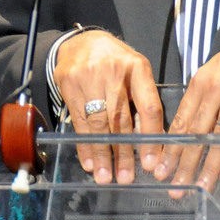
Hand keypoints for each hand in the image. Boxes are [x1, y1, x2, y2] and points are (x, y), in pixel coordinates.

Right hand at [55, 30, 164, 182]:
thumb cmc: (115, 62)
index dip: (150, 137)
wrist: (80, 42)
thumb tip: (150, 142)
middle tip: (126, 177)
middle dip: (123, 152)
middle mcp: (113, 73)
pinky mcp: (69, 86)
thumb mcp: (135, 72)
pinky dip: (84, 145)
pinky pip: (78, 122)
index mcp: (138, 68)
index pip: (148, 106)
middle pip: (120, 119)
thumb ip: (143, 100)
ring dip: (102, 154)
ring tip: (106, 177)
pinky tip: (89, 163)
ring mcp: (88, 79)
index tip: (150, 162)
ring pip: (97, 124)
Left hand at [154, 17, 219, 191]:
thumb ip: (204, 94)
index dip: (171, 147)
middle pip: (195, 132)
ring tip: (200, 186)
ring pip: (218, 137)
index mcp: (200, 81)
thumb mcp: (218, 69)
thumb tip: (191, 121)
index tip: (161, 168)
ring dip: (208, 165)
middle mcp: (214, 88)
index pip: (181, 120)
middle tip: (174, 186)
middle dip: (183, 162)